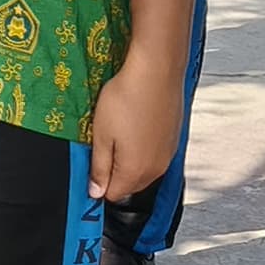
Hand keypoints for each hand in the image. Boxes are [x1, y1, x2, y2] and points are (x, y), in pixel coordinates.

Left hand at [86, 58, 184, 207]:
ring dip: (129, 159)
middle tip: (102, 145)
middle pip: (130, 185)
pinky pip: (155, 154)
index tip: (90, 166)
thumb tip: (96, 191)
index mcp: (136, 171)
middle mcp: (156, 167)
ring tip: (119, 131)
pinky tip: (135, 124)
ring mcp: (168, 153)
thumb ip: (99, 167)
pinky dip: (144, 147)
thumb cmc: (127, 97)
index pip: (112, 194)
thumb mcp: (101, 135)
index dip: (97, 183)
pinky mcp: (174, 138)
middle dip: (114, 173)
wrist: (157, 70)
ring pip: (144, 169)